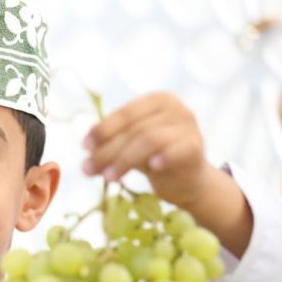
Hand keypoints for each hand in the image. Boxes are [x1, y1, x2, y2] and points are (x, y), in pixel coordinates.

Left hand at [81, 92, 213, 208]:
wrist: (186, 181)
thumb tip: (86, 147)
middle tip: (88, 169)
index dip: (103, 129)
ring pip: (150, 139)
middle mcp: (175, 108)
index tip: (84, 146)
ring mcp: (188, 126)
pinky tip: (152, 168)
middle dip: (108, 150)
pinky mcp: (196, 147)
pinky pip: (177, 150)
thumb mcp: (129, 147)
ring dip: (125, 159)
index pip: (126, 113)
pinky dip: (163, 157)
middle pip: (135, 129)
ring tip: (108, 177)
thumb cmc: (154, 158)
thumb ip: (110, 143)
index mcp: (156, 101)